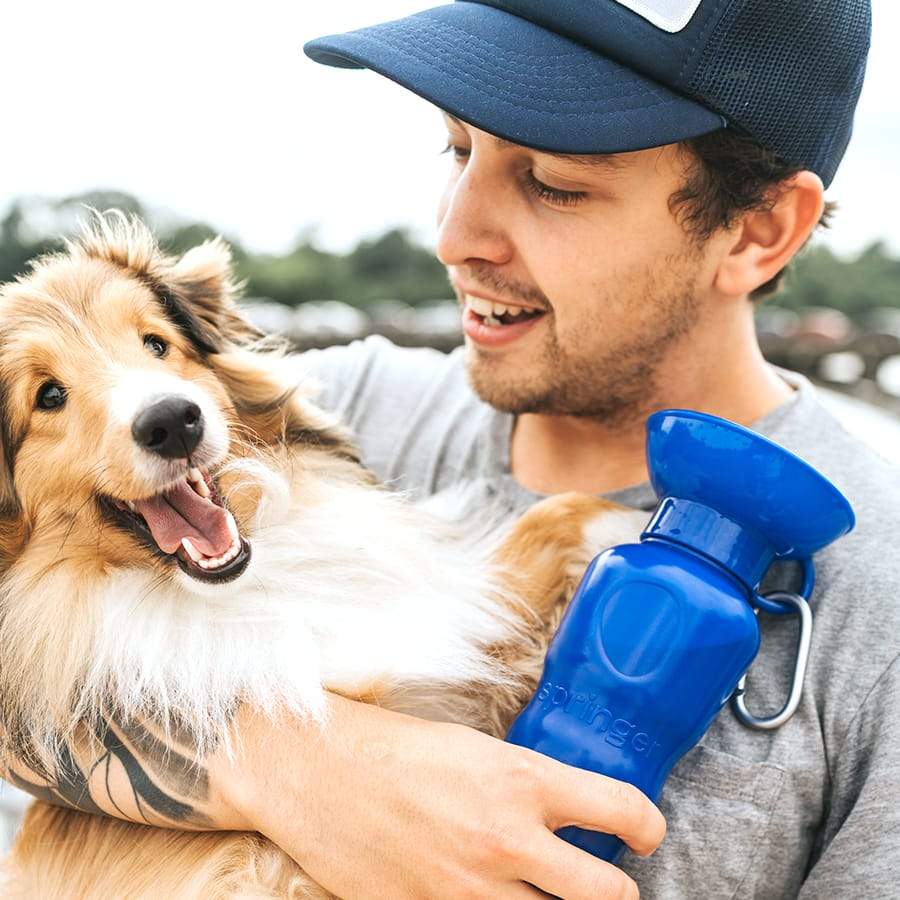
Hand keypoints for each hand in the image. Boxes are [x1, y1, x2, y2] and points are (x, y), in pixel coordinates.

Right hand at [222, 694, 665, 898]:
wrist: (312, 770)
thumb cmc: (389, 745)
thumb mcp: (472, 747)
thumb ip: (525, 783)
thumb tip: (565, 811)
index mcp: (519, 780)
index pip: (622, 810)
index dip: (648, 826)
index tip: (644, 832)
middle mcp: (505, 840)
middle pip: (608, 896)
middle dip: (618, 890)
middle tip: (606, 877)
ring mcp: (467, 891)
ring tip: (549, 890)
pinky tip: (492, 898)